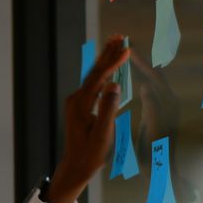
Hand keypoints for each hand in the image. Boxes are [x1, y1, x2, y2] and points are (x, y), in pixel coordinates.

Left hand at [47, 35, 130, 202]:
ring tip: (115, 43)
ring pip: (93, 76)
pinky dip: (103, 72)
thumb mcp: (102, 134)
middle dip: (108, 53)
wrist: (75, 167)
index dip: (113, 62)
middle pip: (94, 72)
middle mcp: (76, 100)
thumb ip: (108, 109)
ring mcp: (76, 103)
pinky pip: (93, 84)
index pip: (99, 78)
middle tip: (120, 35)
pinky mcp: (80, 106)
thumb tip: (115, 85)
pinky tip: (110, 66)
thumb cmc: (90, 155)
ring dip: (105, 60)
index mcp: (80, 105)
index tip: (127, 48)